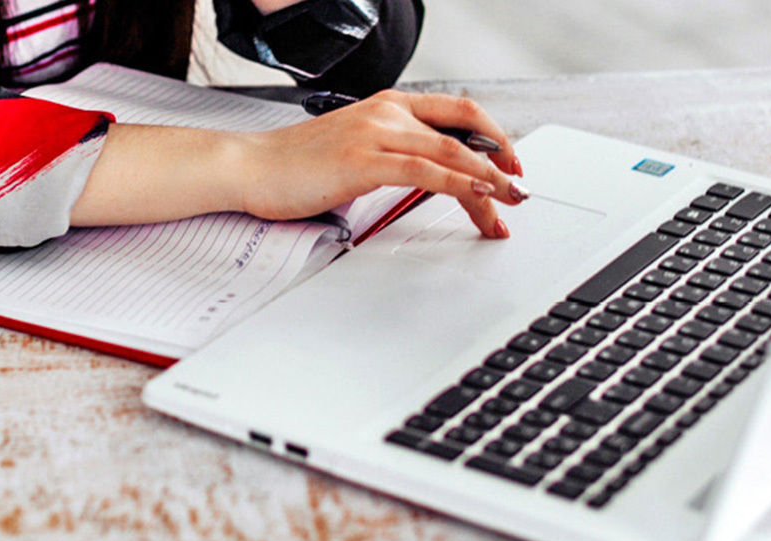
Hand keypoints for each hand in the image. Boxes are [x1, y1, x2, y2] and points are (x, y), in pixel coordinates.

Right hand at [71, 91, 526, 237]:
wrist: (249, 167)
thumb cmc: (293, 165)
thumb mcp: (351, 152)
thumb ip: (389, 156)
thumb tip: (425, 179)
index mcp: (386, 106)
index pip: (457, 112)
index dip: (493, 135)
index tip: (511, 163)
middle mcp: (387, 113)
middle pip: (465, 131)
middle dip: (503, 160)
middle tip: (522, 188)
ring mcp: (377, 134)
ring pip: (453, 153)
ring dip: (490, 181)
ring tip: (510, 204)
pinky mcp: (366, 162)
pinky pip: (427, 172)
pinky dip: (460, 185)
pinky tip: (477, 199)